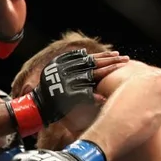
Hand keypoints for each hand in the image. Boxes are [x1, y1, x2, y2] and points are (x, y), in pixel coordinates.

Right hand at [6, 49, 128, 136]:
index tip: (116, 54)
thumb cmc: (49, 92)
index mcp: (62, 63)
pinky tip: (105, 97)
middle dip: (109, 60)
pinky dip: (94, 97)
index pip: (87, 57)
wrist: (36, 107)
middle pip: (92, 63)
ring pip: (90, 74)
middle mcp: (64, 70)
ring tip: (121, 69)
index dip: (103, 55)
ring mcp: (65, 82)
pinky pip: (83, 95)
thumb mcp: (56, 72)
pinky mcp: (65, 96)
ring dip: (107, 71)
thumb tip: (85, 54)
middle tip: (124, 58)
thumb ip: (70, 65)